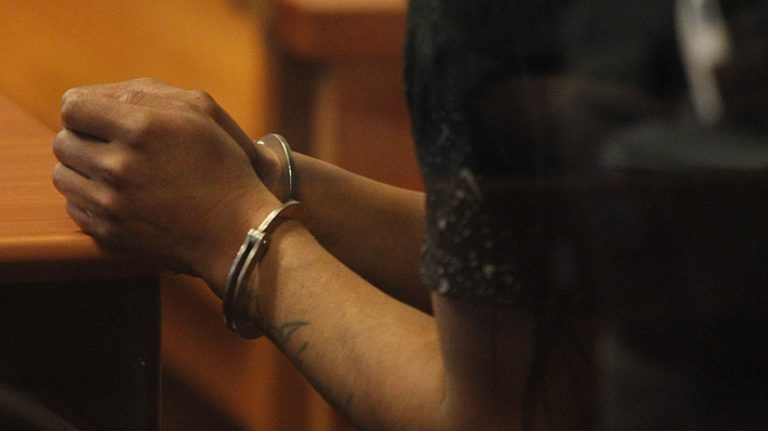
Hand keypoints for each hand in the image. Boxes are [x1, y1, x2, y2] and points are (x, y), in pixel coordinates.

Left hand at [52, 79, 280, 294]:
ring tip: (115, 173)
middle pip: (63, 141)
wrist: (236, 231)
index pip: (73, 106)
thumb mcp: (198, 113)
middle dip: (84, 140)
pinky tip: (120, 198)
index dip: (86, 110)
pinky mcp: (109, 232)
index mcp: (142, 128)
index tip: (101, 120)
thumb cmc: (222, 166)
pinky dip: (90, 199)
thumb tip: (97, 98)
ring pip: (63, 175)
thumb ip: (144, 94)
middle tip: (112, 148)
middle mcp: (120, 164)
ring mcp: (112, 202)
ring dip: (83, 170)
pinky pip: (74, 206)